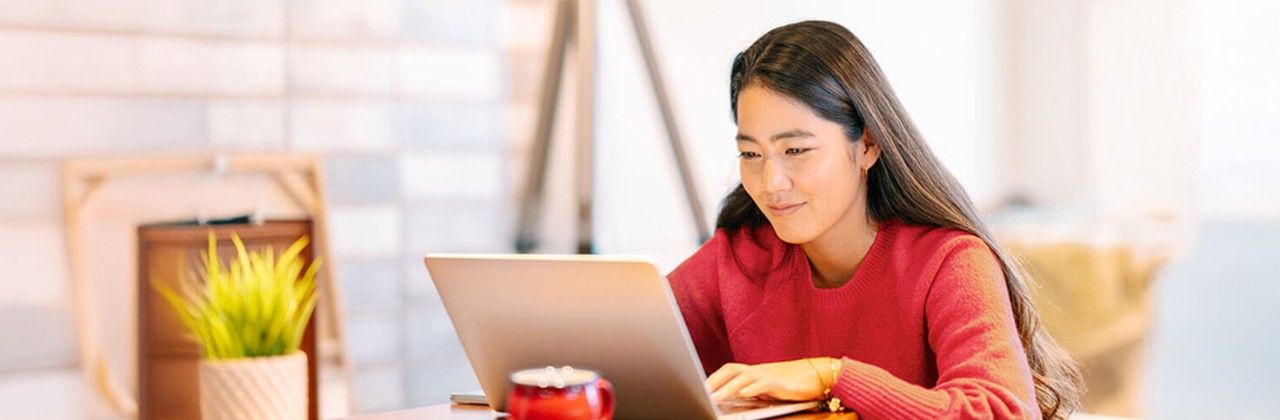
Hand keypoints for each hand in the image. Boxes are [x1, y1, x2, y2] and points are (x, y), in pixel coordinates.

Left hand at [705, 359, 824, 401]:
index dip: (714, 377)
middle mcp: (758, 370)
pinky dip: (751, 389)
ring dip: (727, 388)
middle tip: (701, 392)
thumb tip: (735, 399)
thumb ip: (753, 391)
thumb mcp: (769, 388)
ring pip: (743, 377)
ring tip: (714, 398)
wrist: (818, 375)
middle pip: (731, 370)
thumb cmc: (793, 383)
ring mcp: (768, 375)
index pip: (729, 370)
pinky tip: (742, 395)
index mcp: (754, 371)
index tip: (701, 388)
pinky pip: (762, 384)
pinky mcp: (779, 383)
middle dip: (715, 380)